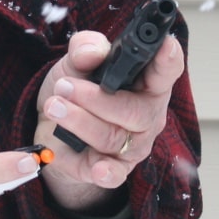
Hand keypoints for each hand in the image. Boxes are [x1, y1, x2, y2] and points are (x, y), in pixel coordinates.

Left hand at [33, 30, 184, 211]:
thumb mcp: (75, 62)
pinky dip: (106, 172)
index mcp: (146, 82)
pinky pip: (115, 173)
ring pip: (112, 136)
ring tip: (54, 105)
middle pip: (135, 111)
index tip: (164, 45)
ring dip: (78, 120)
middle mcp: (146, 115)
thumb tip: (92, 51)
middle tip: (66, 86)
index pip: (165, 70)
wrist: (51, 126)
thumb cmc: (75, 89)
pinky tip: (97, 169)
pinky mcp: (112, 168)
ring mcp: (132, 144)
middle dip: (96, 98)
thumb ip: (84, 49)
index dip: (168, 58)